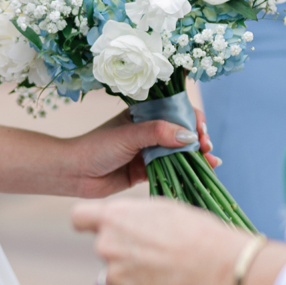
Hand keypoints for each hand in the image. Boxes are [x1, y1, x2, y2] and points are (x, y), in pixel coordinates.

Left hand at [58, 112, 203, 197]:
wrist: (74, 174)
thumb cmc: (97, 147)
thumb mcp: (129, 136)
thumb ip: (158, 133)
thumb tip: (189, 136)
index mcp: (143, 113)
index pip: (175, 110)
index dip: (191, 118)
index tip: (200, 129)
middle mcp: (148, 130)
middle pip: (181, 131)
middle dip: (198, 138)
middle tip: (206, 147)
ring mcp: (147, 151)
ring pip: (179, 151)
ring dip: (197, 155)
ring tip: (211, 161)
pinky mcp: (146, 170)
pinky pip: (172, 168)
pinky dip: (187, 169)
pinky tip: (203, 171)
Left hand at [71, 195, 244, 284]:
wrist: (221, 266)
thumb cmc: (200, 233)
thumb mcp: (164, 210)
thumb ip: (137, 217)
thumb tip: (129, 225)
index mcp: (114, 218)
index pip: (79, 217)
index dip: (89, 224)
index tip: (102, 229)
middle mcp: (107, 247)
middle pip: (104, 252)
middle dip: (124, 255)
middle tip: (156, 257)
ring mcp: (117, 278)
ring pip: (115, 284)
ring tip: (164, 281)